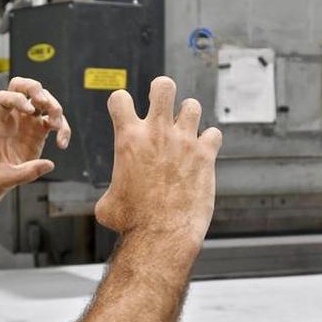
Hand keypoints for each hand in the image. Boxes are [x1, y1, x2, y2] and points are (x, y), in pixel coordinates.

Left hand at [0, 77, 71, 188]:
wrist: (3, 174)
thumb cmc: (0, 173)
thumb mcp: (8, 178)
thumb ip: (27, 173)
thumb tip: (49, 164)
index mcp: (0, 122)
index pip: (3, 98)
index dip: (17, 99)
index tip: (29, 111)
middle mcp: (14, 116)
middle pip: (21, 86)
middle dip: (35, 88)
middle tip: (45, 102)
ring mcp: (28, 119)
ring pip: (42, 98)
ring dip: (54, 107)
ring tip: (56, 126)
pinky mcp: (40, 128)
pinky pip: (55, 119)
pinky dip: (63, 128)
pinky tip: (62, 144)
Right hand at [94, 76, 221, 248]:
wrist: (161, 236)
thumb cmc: (131, 223)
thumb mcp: (107, 203)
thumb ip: (111, 190)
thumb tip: (110, 198)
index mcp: (128, 139)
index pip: (119, 98)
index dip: (120, 103)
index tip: (125, 115)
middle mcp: (157, 133)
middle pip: (162, 85)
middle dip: (161, 90)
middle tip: (161, 107)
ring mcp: (184, 142)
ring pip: (192, 105)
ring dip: (187, 116)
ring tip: (183, 133)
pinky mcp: (205, 156)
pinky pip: (214, 134)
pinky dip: (209, 141)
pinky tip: (201, 155)